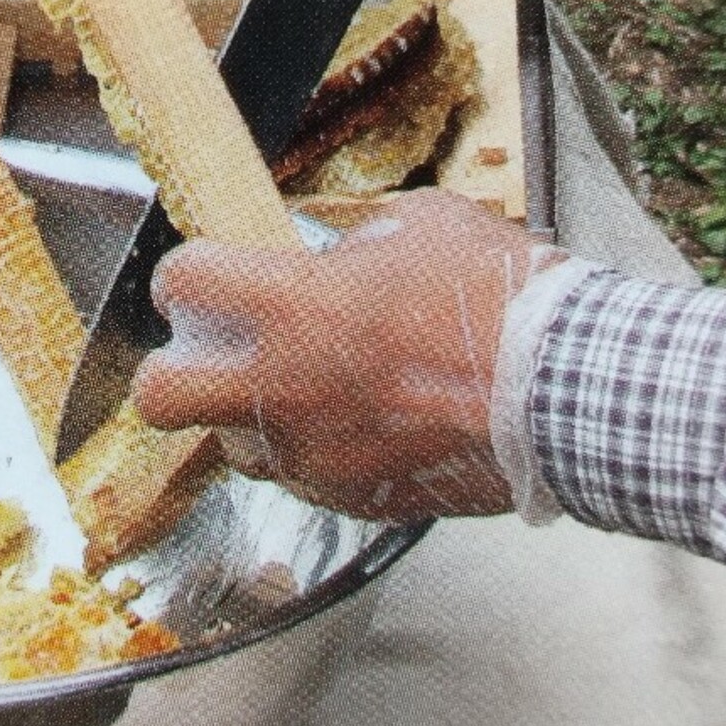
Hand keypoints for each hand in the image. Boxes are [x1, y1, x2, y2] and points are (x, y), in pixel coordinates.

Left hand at [134, 190, 534, 521]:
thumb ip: (353, 241)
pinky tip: (358, 423)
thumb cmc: (498, 298)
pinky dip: (312, 450)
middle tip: (203, 354)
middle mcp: (283, 386)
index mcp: (293, 304)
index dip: (184, 276)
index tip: (200, 279)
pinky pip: (301, 476)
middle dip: (167, 372)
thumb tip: (331, 255)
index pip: (182, 282)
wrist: (566, 388)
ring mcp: (313, 452)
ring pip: (232, 446)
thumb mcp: (418, 227)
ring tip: (299, 389)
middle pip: (160, 394)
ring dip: (249, 415)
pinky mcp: (349, 498)